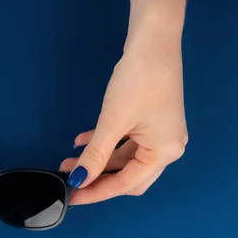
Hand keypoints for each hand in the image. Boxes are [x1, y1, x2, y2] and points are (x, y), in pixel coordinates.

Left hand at [61, 45, 187, 203]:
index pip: (126, 184)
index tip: (72, 197)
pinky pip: (126, 142)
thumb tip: (79, 179)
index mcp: (165, 152)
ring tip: (69, 160)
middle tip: (71, 179)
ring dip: (98, 160)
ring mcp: (161, 134)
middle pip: (128, 176)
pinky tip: (83, 141)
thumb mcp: (113, 122)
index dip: (97, 192)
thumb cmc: (138, 81)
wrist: (153, 41)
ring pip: (124, 159)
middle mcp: (168, 148)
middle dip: (98, 179)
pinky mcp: (151, 121)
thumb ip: (96, 155)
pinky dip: (106, 144)